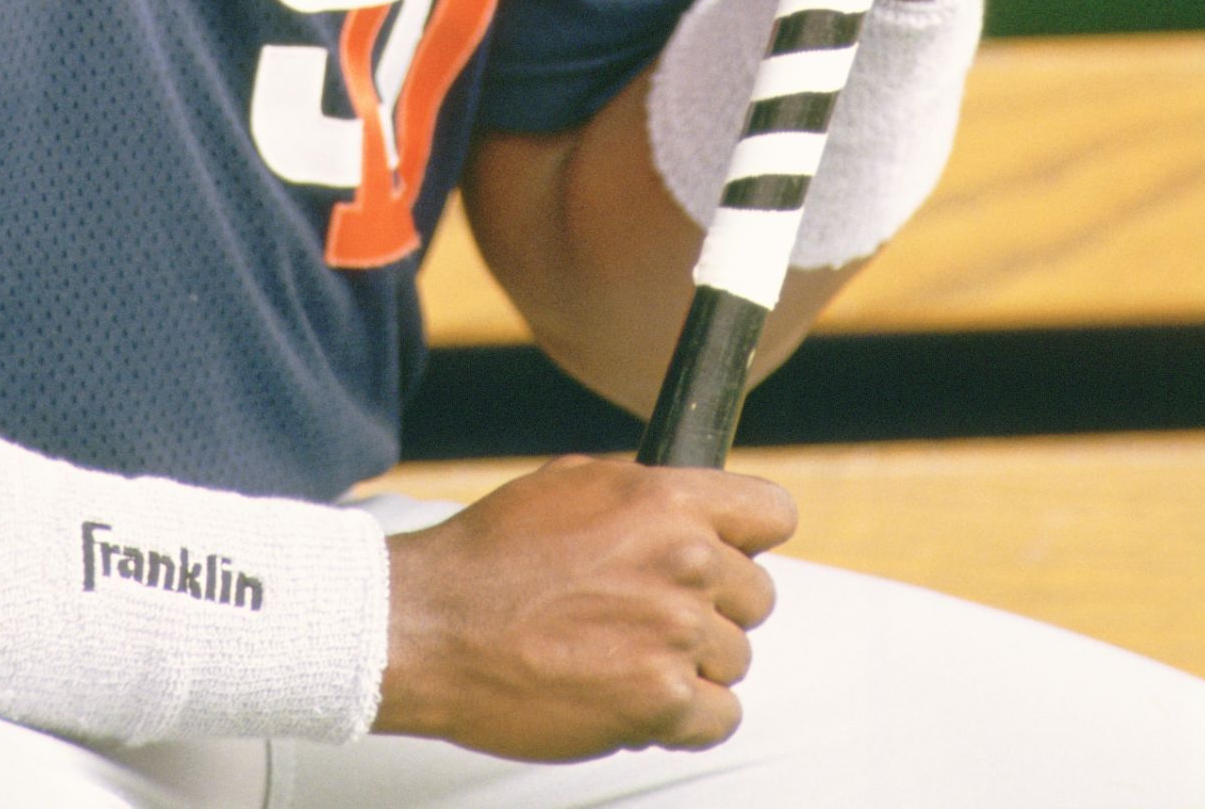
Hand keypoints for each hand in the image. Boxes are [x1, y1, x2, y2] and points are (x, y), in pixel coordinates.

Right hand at [374, 454, 793, 758]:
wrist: (432, 627)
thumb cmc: (491, 556)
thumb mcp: (572, 484)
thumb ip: (645, 494)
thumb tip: (690, 508)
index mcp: (667, 498)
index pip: (772, 513)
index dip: (749, 537)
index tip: (730, 554)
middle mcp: (685, 561)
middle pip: (757, 597)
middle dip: (712, 609)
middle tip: (652, 617)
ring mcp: (676, 633)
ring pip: (735, 660)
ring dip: (690, 666)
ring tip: (626, 658)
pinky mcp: (661, 702)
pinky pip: (718, 718)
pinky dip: (683, 720)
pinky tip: (635, 700)